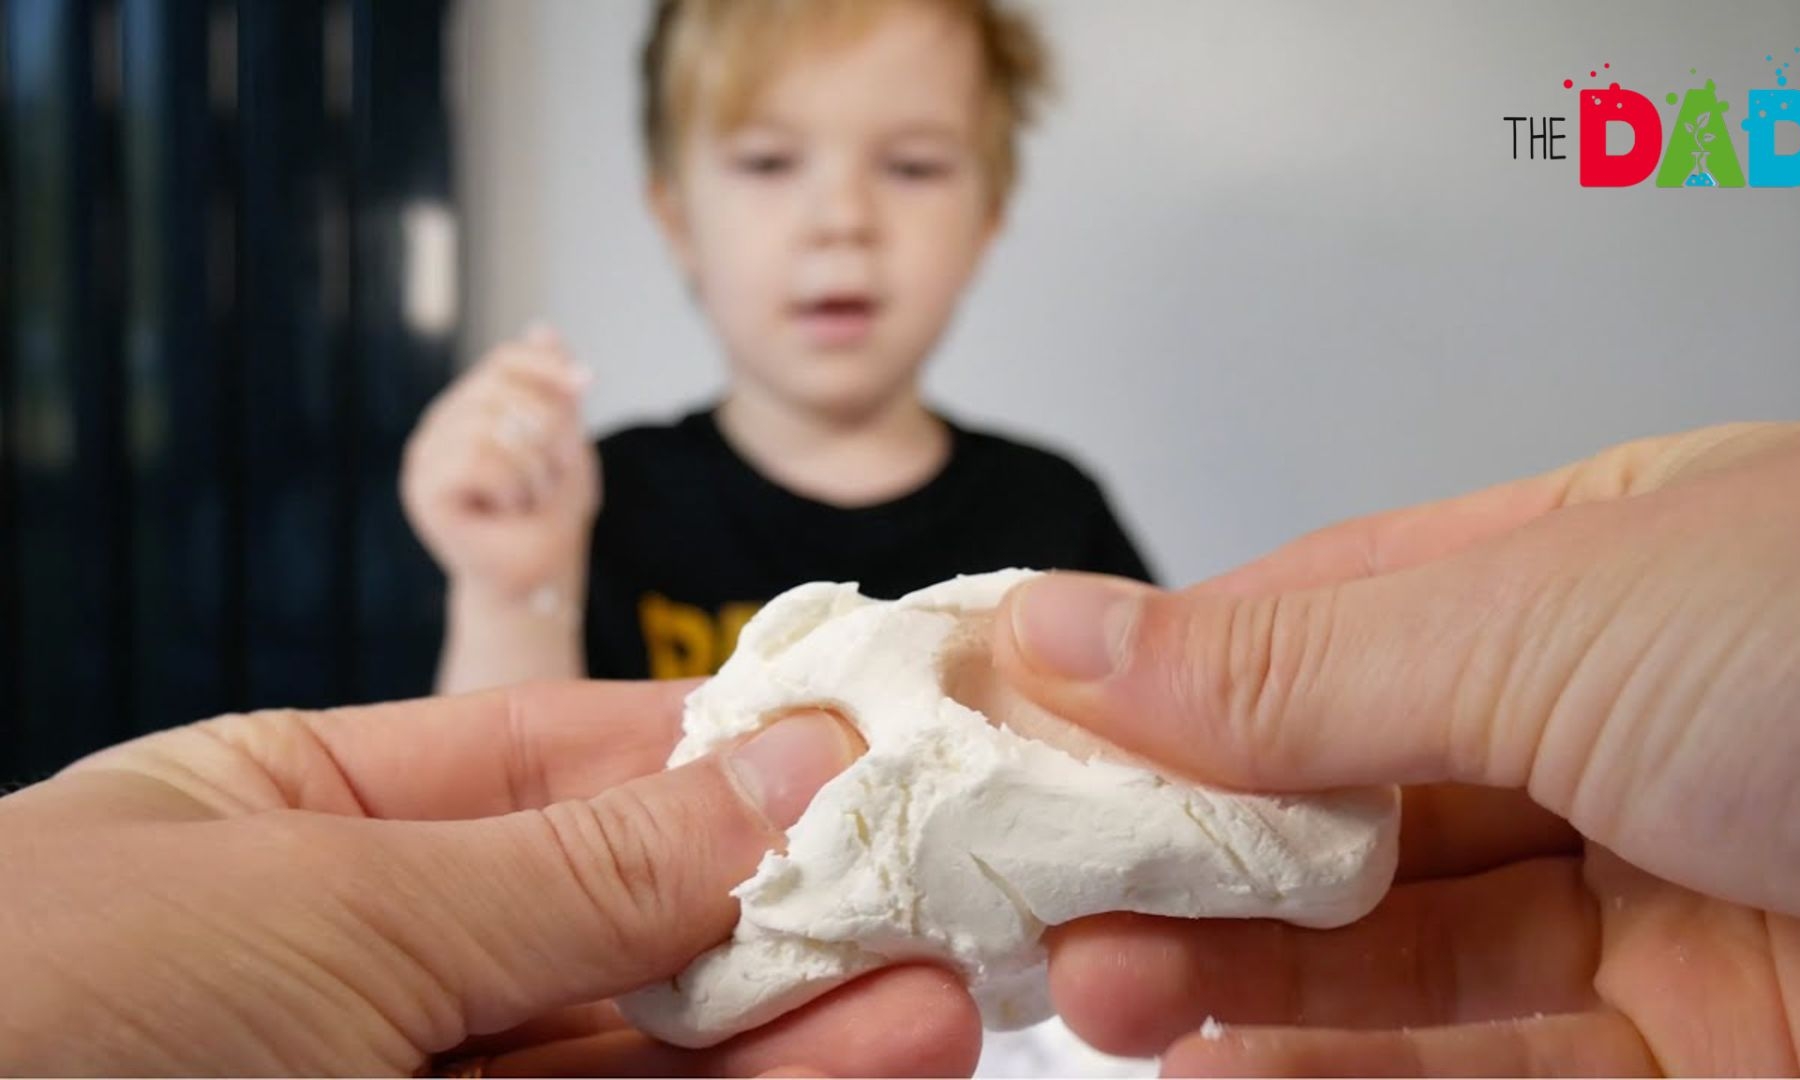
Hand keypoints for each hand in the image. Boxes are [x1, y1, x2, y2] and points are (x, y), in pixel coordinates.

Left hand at [0, 682, 980, 1075]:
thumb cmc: (23, 1009)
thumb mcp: (320, 903)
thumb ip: (574, 865)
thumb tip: (782, 770)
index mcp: (294, 815)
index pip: (552, 756)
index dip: (715, 745)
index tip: (868, 739)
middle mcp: (363, 960)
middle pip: (620, 914)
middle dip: (784, 900)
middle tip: (939, 880)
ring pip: (643, 1054)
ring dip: (799, 1023)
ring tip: (942, 992)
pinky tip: (863, 1063)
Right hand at [402, 325, 600, 602]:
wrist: (539, 575)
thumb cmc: (550, 513)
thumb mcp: (564, 440)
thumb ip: (553, 390)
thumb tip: (542, 327)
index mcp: (473, 406)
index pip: (506, 360)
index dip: (549, 367)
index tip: (588, 384)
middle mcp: (443, 423)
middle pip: (504, 390)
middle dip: (548, 433)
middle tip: (547, 477)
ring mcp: (427, 455)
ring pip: (492, 426)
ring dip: (532, 468)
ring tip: (527, 496)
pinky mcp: (424, 489)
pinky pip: (477, 458)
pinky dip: (510, 484)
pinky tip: (508, 506)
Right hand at [995, 419, 1799, 1074]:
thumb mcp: (1560, 614)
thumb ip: (1301, 657)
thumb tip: (1073, 629)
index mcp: (1574, 567)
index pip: (1303, 624)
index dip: (1144, 676)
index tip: (1004, 727)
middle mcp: (1608, 725)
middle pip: (1334, 798)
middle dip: (1177, 847)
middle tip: (1038, 889)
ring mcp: (1656, 895)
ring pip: (1394, 950)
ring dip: (1237, 976)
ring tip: (1106, 985)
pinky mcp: (1710, 1053)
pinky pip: (1489, 1067)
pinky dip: (1347, 1077)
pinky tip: (1230, 1071)